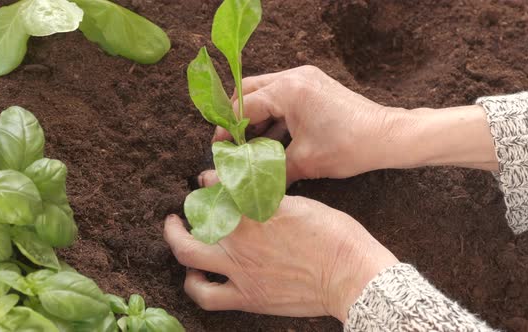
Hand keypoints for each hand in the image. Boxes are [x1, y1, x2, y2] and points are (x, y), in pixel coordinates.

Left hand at [163, 171, 397, 321]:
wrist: (350, 276)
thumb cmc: (335, 236)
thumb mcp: (302, 204)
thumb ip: (270, 200)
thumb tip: (254, 196)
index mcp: (255, 211)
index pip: (218, 188)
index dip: (207, 182)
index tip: (207, 181)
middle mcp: (240, 238)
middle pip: (194, 221)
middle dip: (180, 216)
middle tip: (177, 215)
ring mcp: (239, 270)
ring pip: (189, 256)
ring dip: (179, 245)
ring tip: (181, 243)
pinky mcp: (247, 297)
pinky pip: (207, 296)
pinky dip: (195, 286)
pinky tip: (196, 280)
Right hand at [214, 65, 498, 181]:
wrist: (388, 138)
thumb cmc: (349, 147)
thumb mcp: (304, 162)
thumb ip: (270, 170)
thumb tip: (246, 184)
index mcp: (288, 90)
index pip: (244, 105)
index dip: (228, 128)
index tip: (220, 147)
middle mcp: (295, 77)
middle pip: (250, 91)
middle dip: (237, 117)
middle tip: (231, 142)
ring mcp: (306, 80)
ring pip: (267, 94)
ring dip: (256, 117)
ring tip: (249, 145)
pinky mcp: (316, 88)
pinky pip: (284, 98)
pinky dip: (274, 117)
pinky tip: (271, 140)